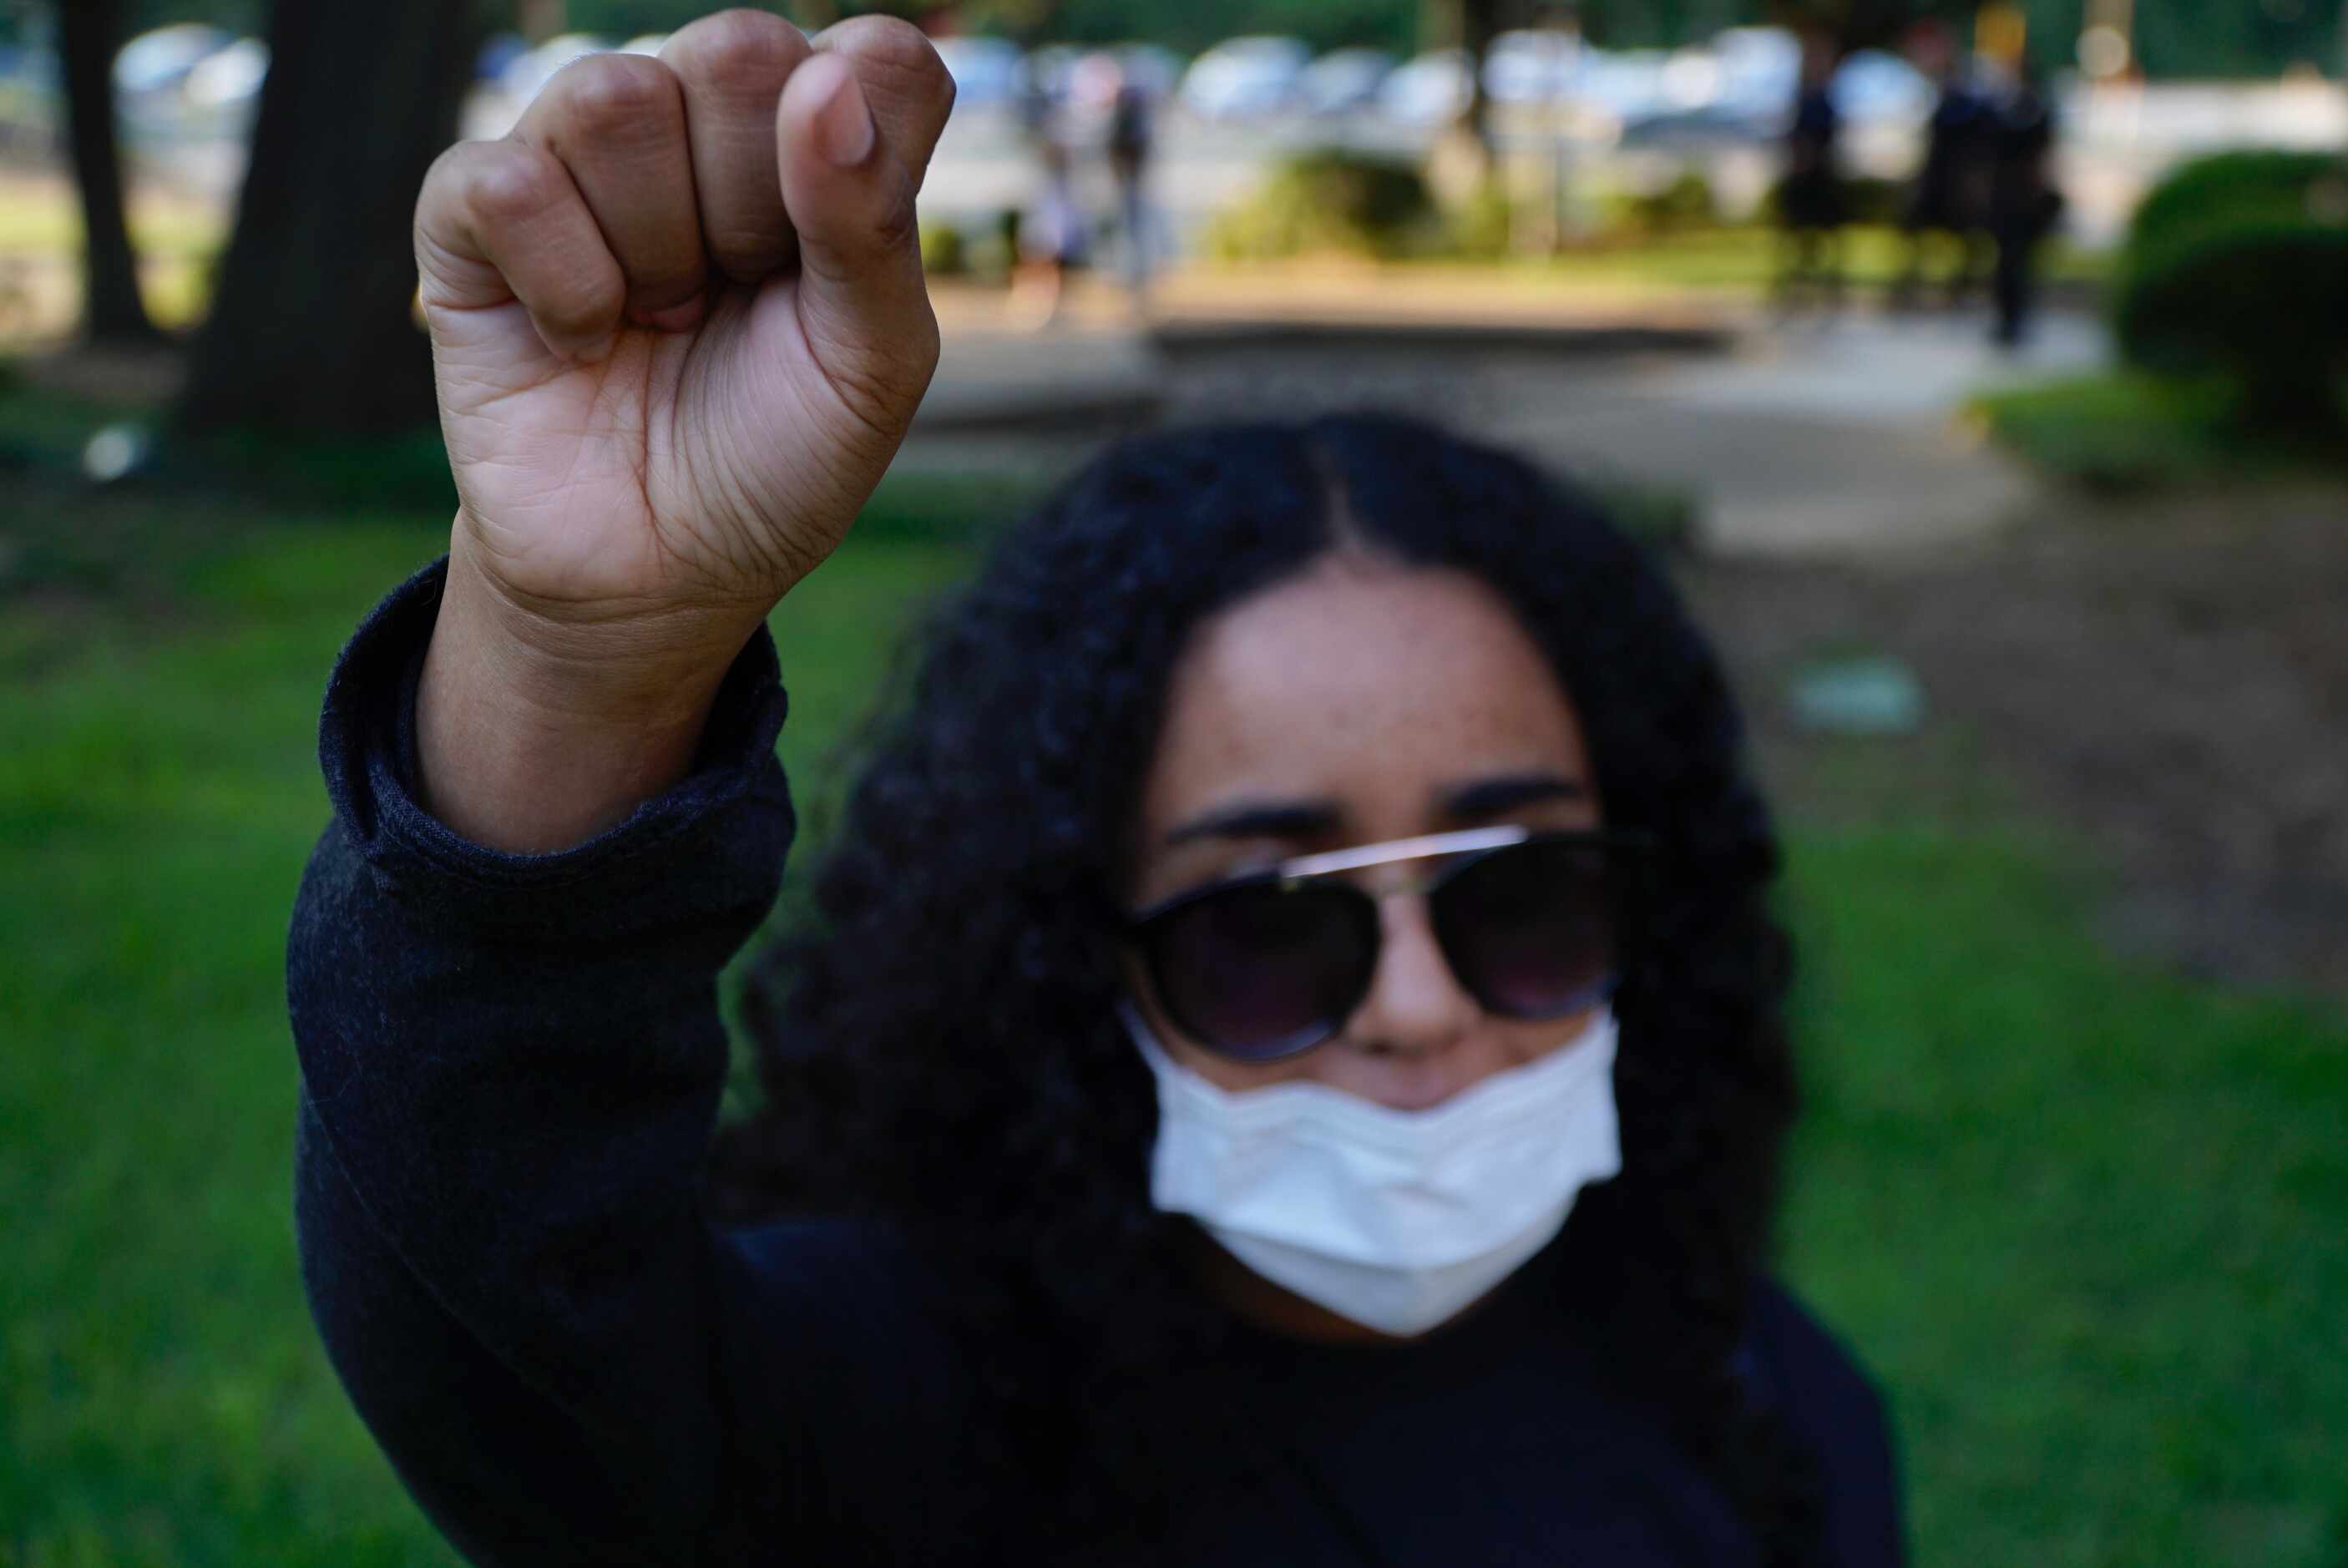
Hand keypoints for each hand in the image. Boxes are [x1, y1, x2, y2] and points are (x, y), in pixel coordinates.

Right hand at [408, 12, 952, 850]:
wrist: (660, 576)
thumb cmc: (777, 460)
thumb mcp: (871, 367)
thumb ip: (874, 223)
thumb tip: (829, 75)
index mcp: (822, 138)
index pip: (877, 56)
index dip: (860, 157)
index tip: (834, 265)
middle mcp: (705, 119)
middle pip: (741, 49)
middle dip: (755, 208)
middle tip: (739, 298)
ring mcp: (583, 153)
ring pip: (616, 96)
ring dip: (657, 250)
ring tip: (660, 319)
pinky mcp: (472, 211)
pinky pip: (507, 177)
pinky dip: (563, 284)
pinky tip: (582, 340)